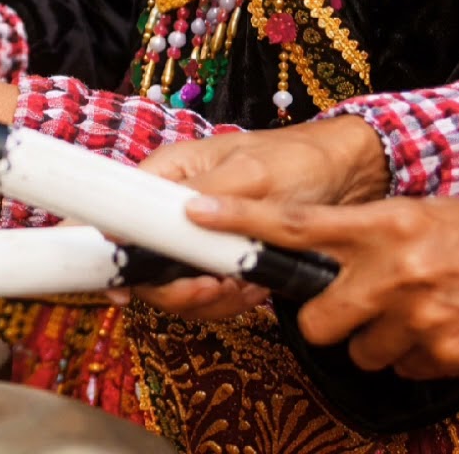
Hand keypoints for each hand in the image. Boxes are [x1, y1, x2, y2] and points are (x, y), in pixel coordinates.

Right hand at [129, 116, 389, 318]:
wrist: (349, 175)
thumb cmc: (299, 160)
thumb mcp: (252, 174)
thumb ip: (203, 196)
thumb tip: (155, 220)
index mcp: (165, 176)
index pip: (114, 217)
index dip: (109, 255)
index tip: (122, 291)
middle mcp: (171, 208)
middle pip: (142, 263)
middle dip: (176, 287)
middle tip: (213, 289)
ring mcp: (194, 236)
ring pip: (175, 285)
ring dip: (210, 297)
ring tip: (248, 284)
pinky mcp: (219, 259)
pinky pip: (208, 293)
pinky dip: (231, 299)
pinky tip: (258, 287)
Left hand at [187, 195, 458, 378]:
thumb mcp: (427, 216)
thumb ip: (366, 232)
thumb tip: (310, 249)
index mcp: (388, 223)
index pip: (298, 224)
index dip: (242, 222)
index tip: (198, 215)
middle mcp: (397, 268)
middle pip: (314, 317)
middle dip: (328, 318)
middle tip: (360, 302)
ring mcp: (419, 316)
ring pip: (355, 349)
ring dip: (376, 338)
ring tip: (418, 311)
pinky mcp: (442, 355)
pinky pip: (398, 367)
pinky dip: (412, 356)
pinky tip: (443, 329)